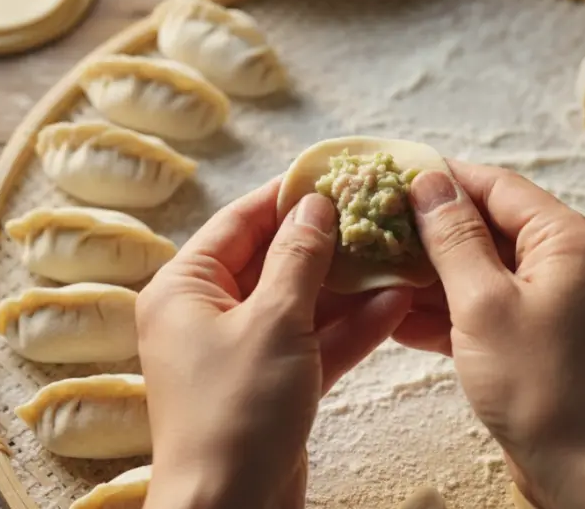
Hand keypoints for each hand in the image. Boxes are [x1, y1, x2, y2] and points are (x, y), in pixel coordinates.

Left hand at [136, 177, 411, 508]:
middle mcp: (208, 313)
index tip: (331, 172)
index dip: (287, 195)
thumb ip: (298, 259)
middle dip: (327, 240)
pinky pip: (313, 341)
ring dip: (348, 284)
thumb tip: (314, 205)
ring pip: (301, 301)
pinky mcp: (273, 382)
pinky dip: (350, 327)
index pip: (239, 222)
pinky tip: (397, 303)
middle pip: (273, 259)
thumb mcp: (273, 322)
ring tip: (398, 252)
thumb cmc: (235, 412)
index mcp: (185, 288)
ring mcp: (242, 349)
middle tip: (376, 209)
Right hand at [394, 161, 584, 508]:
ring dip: (435, 276)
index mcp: (572, 240)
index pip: (499, 187)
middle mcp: (575, 261)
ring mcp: (562, 301)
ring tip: (377, 272)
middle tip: (376, 226)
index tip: (393, 174)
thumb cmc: (542, 387)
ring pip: (488, 271)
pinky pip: (494, 308)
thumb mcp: (483, 303)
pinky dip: (453, 313)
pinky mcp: (546, 336)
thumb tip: (430, 182)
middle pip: (492, 227)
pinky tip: (401, 319)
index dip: (443, 179)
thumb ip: (453, 238)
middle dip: (432, 232)